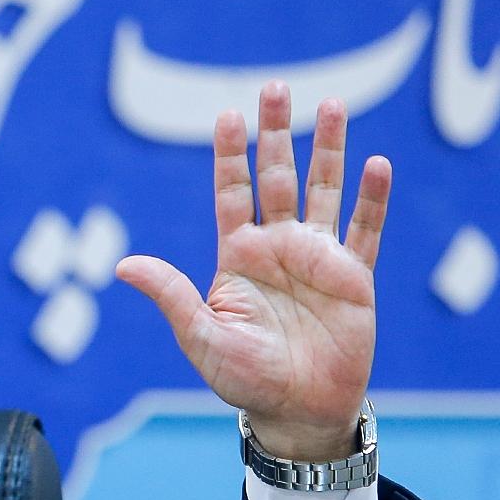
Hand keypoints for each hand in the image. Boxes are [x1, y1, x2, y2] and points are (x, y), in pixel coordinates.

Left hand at [116, 81, 390, 460]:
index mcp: (238, 257)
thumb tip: (121, 266)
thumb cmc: (243, 379)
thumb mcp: (200, 336)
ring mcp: (318, 258)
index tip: (227, 114)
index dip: (229, 155)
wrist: (297, 411)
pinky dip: (372, 199)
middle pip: (277, 177)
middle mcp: (278, 248)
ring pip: (325, 190)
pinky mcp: (354, 278)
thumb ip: (170, 295)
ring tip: (331, 105)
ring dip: (328, 149)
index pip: (231, 193)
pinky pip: (365, 231)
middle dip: (276, 133)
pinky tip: (377, 164)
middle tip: (275, 87)